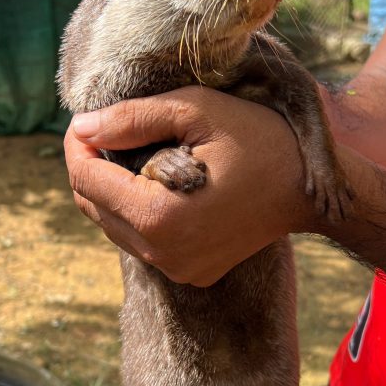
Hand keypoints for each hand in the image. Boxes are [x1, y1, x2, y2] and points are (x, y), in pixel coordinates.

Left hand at [64, 86, 312, 285]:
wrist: (309, 190)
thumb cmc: (259, 141)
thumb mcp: (197, 112)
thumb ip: (132, 118)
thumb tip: (81, 126)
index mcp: (158, 215)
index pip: (84, 178)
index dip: (76, 143)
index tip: (85, 118)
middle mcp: (160, 253)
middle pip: (92, 206)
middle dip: (91, 166)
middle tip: (108, 131)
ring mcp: (175, 269)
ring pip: (114, 226)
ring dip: (113, 189)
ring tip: (138, 154)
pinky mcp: (189, 273)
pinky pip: (142, 241)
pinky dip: (138, 211)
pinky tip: (162, 184)